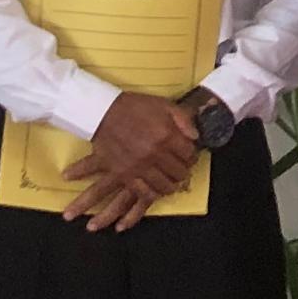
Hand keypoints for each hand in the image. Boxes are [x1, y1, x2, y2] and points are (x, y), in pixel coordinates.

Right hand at [67, 90, 199, 230]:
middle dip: (183, 170)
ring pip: (164, 186)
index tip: (189, 155)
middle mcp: (155, 154)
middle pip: (179, 172)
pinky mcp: (125, 175)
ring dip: (171, 185)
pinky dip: (153, 194)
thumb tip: (196, 137)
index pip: (189, 154)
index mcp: (166, 135)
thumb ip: (183, 119)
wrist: (102, 113)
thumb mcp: (163, 104)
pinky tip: (156, 189)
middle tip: (181, 168)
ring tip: (171, 181)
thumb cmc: (134, 107)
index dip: (192, 155)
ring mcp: (139, 166)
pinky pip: (144, 192)